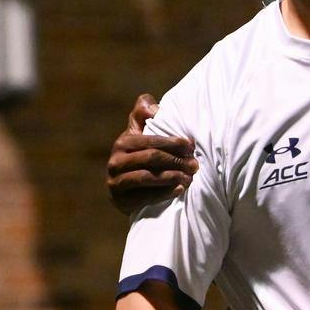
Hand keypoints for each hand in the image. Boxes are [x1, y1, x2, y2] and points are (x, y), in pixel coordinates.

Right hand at [105, 93, 198, 215]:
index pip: (150, 141)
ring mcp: (115, 182)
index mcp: (123, 143)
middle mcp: (115, 162)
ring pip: (147, 177)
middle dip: (176, 160)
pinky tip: (180, 189)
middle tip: (195, 165)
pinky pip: (145, 197)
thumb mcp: (139, 132)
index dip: (172, 143)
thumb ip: (143, 113)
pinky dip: (164, 193)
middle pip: (151, 158)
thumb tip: (154, 108)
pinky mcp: (120, 201)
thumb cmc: (139, 155)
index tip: (191, 146)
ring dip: (172, 177)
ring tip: (190, 178)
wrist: (124, 190)